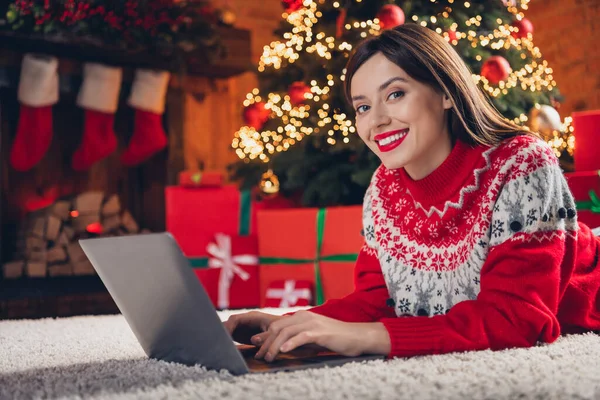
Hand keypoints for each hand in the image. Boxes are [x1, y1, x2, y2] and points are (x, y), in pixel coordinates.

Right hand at [223, 311, 281, 344]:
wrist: (283, 328)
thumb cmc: (280, 329)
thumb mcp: (274, 332)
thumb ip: (264, 336)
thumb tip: (254, 340)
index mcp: (252, 317)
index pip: (235, 319)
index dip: (228, 327)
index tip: (223, 337)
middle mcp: (245, 320)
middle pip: (229, 323)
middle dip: (222, 332)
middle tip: (217, 343)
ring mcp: (242, 326)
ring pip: (228, 329)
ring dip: (223, 337)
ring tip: (218, 347)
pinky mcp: (241, 333)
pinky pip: (230, 335)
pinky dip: (226, 340)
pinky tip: (224, 348)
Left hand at [251, 310, 390, 361]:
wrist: (357, 336)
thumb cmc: (334, 338)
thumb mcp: (311, 338)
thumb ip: (295, 339)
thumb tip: (277, 346)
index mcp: (301, 316)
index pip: (277, 325)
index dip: (264, 337)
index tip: (256, 349)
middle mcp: (304, 316)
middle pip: (277, 328)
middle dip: (266, 343)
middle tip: (260, 357)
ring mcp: (312, 323)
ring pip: (286, 332)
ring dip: (274, 346)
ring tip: (268, 358)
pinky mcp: (320, 332)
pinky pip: (302, 336)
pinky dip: (290, 343)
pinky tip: (283, 350)